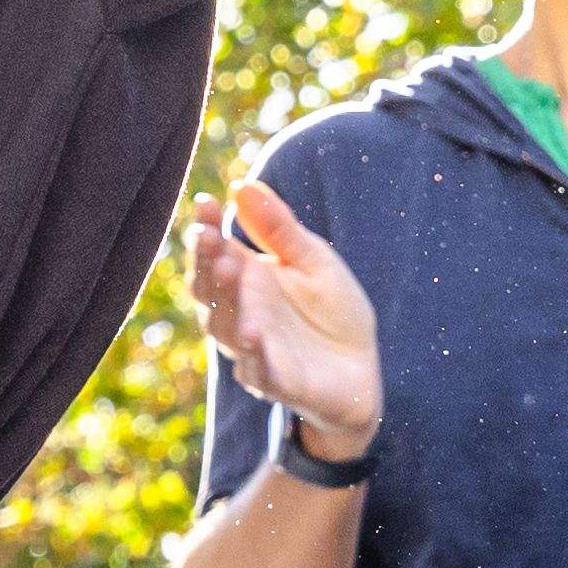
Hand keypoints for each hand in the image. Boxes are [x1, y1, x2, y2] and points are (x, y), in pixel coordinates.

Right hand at [189, 177, 385, 464]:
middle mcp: (239, 312)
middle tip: (208, 236)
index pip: (214, 251)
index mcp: (246, 278)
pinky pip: (257, 368)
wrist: (362, 371)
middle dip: (206, 261)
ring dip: (223, 300)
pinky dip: (252, 353)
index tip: (205, 202)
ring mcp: (253, 348)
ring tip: (228, 270)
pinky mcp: (276, 381)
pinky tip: (251, 333)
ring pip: (225, 326)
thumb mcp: (314, 261)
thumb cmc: (334, 312)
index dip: (205, 228)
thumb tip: (242, 186)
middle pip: (207, 287)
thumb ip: (279, 229)